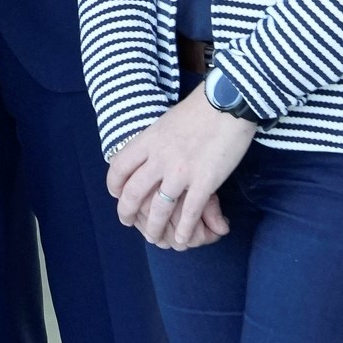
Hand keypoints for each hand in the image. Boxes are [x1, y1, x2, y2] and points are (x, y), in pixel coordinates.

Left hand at [106, 88, 253, 249]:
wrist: (227, 104)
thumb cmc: (199, 111)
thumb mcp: (165, 123)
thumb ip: (155, 142)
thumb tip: (148, 154)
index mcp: (147, 141)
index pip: (119, 168)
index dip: (114, 186)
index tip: (117, 195)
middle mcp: (159, 158)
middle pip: (134, 192)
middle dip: (127, 211)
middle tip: (128, 222)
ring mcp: (181, 172)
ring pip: (160, 208)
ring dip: (154, 227)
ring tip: (154, 238)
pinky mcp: (205, 181)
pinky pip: (190, 212)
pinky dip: (183, 229)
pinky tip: (181, 238)